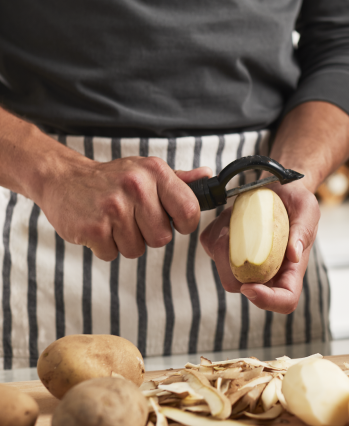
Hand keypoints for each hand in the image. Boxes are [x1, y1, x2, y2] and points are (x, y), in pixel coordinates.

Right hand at [37, 156, 210, 260]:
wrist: (64, 179)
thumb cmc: (113, 179)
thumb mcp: (147, 171)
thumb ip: (180, 179)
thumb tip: (208, 176)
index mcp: (154, 172)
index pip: (189, 210)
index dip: (184, 223)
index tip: (173, 221)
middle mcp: (135, 187)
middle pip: (162, 238)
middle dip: (150, 234)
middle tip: (133, 218)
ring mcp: (112, 208)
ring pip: (138, 249)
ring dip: (126, 241)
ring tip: (114, 222)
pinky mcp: (92, 228)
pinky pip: (113, 254)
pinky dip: (107, 247)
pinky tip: (100, 228)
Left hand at [200, 178, 319, 313]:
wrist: (280, 187)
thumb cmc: (297, 200)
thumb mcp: (307, 210)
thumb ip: (303, 231)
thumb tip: (293, 255)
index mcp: (290, 269)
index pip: (285, 300)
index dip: (267, 300)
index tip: (250, 287)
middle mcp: (266, 270)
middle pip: (242, 288)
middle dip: (229, 268)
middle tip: (230, 237)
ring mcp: (245, 261)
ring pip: (222, 269)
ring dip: (222, 244)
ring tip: (234, 219)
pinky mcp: (227, 248)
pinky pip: (211, 247)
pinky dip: (215, 231)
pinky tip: (229, 217)